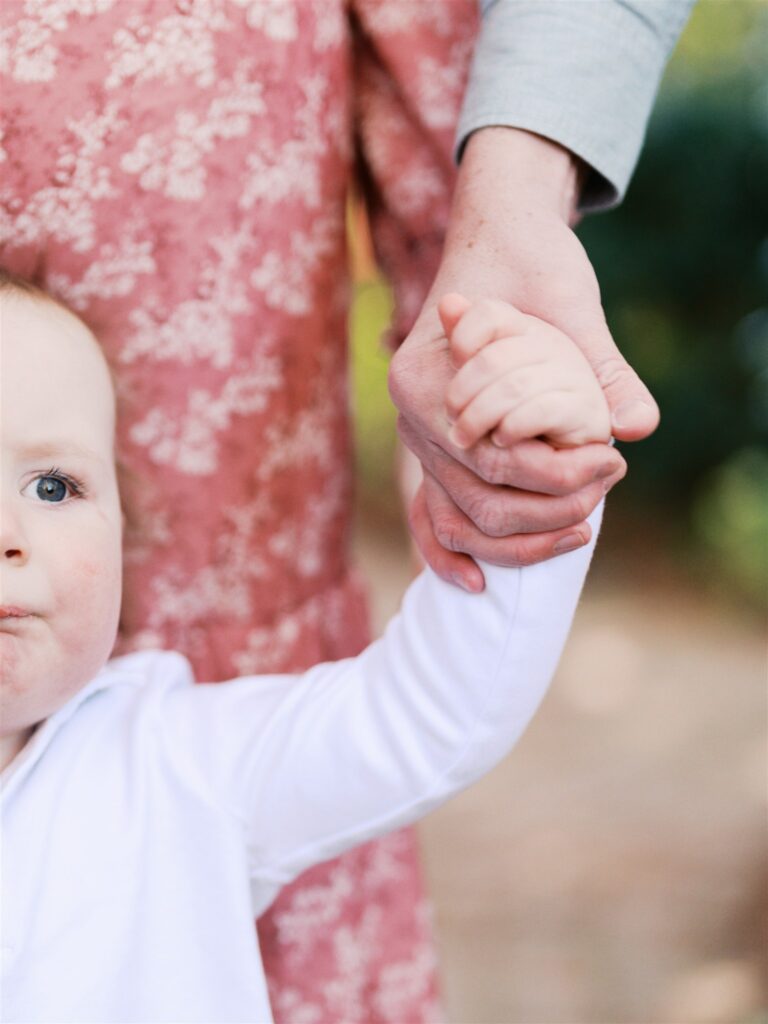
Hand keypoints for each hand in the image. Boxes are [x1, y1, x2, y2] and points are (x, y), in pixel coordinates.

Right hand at [389, 128, 647, 589]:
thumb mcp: (569, 302)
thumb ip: (601, 365)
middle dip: (547, 509)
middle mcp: (411, 415)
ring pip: (456, 517)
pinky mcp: (435, 450)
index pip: (491, 453)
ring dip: (518, 539)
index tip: (612, 464)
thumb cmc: (531, 259)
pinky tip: (478, 584)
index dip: (555, 471)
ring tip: (581, 528)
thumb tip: (638, 426)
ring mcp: (418, 438)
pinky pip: (431, 514)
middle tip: (606, 491)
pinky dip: (450, 552)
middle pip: (473, 495)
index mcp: (426, 375)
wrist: (499, 238)